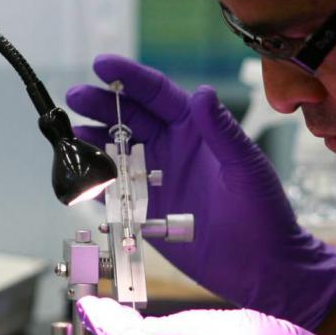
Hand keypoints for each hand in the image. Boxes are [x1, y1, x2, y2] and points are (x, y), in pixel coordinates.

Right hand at [67, 54, 335, 330]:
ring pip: (118, 150)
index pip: (159, 95)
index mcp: (198, 130)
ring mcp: (159, 179)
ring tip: (69, 135)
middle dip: (102, 105)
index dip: (130, 78)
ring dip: (94, 140)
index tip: (101, 65)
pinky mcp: (149, 211)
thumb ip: (222, 132)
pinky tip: (78, 175)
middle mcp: (174, 149)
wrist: (264, 268)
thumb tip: (202, 93)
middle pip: (131, 118)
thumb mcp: (246, 168)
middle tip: (75, 98)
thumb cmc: (265, 214)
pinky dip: (97, 181)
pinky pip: (117, 190)